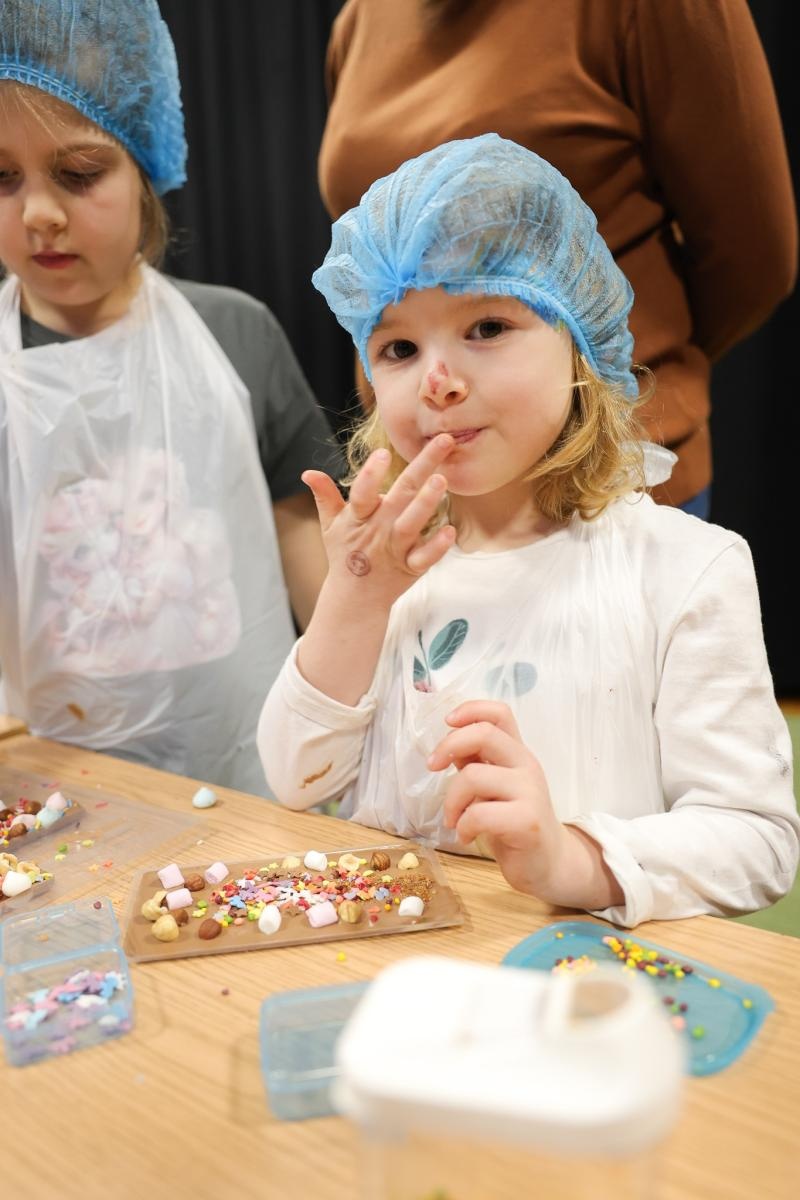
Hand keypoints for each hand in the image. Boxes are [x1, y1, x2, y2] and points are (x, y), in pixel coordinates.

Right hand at [302, 434, 455, 609]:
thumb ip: (324, 496)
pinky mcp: (410, 568)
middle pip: (400, 495)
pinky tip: (450, 531)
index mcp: (358, 518)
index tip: (383, 452)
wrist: (354, 599)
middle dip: (423, 466)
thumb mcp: (330, 525)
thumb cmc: (344, 554)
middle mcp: (378, 530)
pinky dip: (436, 547)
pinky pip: (424, 558)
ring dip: (427, 502)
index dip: (371, 474)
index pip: (362, 493)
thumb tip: (308, 473)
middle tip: (444, 440)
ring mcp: (395, 549)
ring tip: (442, 479)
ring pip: (412, 524)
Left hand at [430, 699, 571, 897]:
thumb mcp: (493, 788)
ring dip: (451, 801)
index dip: (471, 709)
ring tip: (453, 820)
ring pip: (474, 777)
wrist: (550, 863)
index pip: (500, 713)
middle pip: (484, 734)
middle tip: (432, 767)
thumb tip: (447, 746)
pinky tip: (466, 836)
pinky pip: (479, 814)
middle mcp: (526, 765)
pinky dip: (463, 826)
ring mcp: (529, 792)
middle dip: (448, 746)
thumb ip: (476, 764)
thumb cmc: (515, 823)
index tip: (447, 722)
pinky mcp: (526, 822)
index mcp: (517, 753)